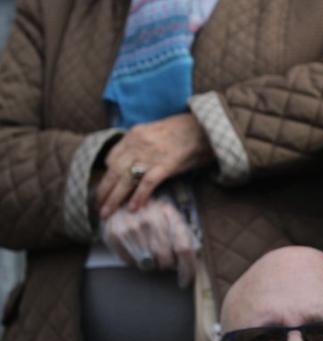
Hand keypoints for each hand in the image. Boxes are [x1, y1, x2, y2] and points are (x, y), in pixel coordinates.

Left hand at [97, 114, 214, 218]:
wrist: (206, 126)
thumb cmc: (186, 129)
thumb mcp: (157, 130)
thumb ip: (142, 143)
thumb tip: (134, 162)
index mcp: (134, 134)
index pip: (112, 157)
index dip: (107, 174)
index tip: (106, 186)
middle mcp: (138, 144)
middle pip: (113, 171)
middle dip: (103, 190)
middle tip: (98, 206)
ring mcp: (151, 155)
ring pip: (125, 179)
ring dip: (114, 198)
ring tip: (107, 213)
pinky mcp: (166, 165)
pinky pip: (147, 183)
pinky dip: (138, 197)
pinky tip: (133, 209)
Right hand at [100, 198, 198, 284]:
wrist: (121, 198)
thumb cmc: (152, 212)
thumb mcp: (171, 215)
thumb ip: (183, 234)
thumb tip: (193, 259)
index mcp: (170, 214)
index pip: (184, 248)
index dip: (187, 269)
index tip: (185, 282)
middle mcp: (150, 220)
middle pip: (166, 259)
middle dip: (167, 265)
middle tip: (164, 260)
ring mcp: (131, 227)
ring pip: (147, 264)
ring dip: (151, 263)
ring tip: (148, 251)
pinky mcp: (113, 234)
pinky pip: (129, 262)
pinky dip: (134, 262)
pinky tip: (135, 249)